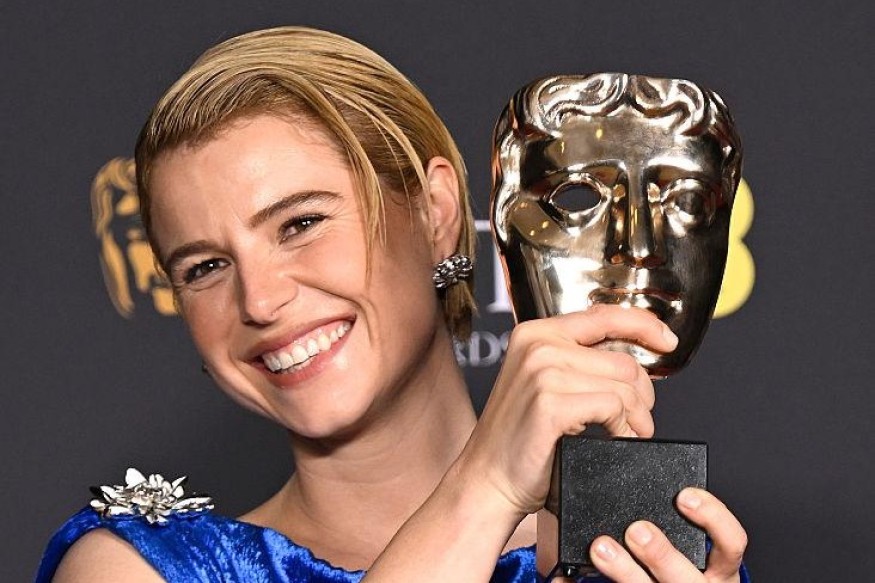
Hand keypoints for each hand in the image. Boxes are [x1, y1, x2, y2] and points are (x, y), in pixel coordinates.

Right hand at [456, 305, 677, 517]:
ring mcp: (543, 372)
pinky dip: (623, 427)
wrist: (488, 478)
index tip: (666, 340)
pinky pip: (613, 407)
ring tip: (629, 432)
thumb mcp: (544, 383)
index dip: (643, 325)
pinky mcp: (551, 402)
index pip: (604, 316)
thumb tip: (632, 359)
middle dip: (643, 393)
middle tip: (639, 419)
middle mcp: (538, 345)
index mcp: (535, 333)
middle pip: (623, 359)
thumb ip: (578, 360)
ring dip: (637, 415)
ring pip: (623, 385)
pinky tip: (614, 438)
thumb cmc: (520, 438)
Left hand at [589, 487, 747, 581]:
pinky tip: (588, 570)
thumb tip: (652, 488)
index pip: (732, 542)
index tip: (684, 496)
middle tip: (637, 529)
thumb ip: (677, 524)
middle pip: (687, 577)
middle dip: (661, 553)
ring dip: (624, 570)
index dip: (712, 518)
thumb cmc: (684, 570)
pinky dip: (608, 581)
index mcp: (721, 570)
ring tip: (601, 548)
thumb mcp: (694, 550)